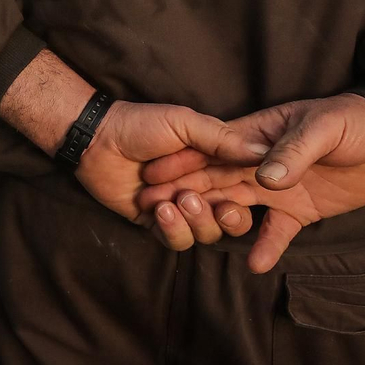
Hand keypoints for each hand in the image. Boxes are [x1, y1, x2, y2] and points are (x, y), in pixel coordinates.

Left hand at [76, 102, 261, 249]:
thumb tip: (266, 152)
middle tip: (218, 206)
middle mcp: (204, 190)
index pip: (248, 190)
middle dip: (228, 217)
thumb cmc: (143, 124)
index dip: (250, 197)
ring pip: (207, 233)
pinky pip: (177, 241)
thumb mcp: (186, 123)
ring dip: (196, 221)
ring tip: (178, 200)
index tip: (245, 193)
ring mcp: (181, 209)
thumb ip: (223, 140)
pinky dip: (172, 228)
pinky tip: (160, 208)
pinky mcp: (158, 224)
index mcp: (217, 166)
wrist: (99, 139)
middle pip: (233, 220)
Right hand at [140, 94, 364, 272]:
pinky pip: (276, 232)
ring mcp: (277, 188)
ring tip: (194, 237)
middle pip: (214, 180)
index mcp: (258, 134)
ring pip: (235, 207)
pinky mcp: (299, 211)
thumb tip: (265, 180)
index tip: (150, 177)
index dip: (182, 162)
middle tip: (152, 211)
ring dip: (214, 220)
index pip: (213, 149)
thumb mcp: (326, 126)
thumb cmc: (357, 121)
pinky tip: (255, 265)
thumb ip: (294, 151)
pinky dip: (265, 247)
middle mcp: (258, 163)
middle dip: (184, 194)